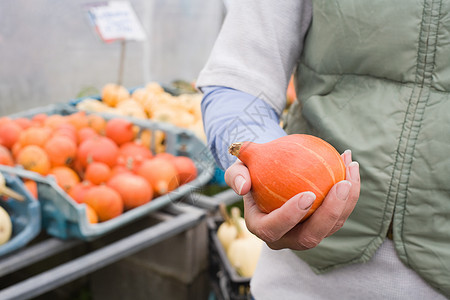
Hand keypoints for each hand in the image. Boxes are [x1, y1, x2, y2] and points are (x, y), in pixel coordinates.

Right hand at [224, 150, 359, 249]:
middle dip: (330, 214)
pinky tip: (349, 163)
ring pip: (331, 226)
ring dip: (347, 200)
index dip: (290, 217)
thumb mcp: (238, 168)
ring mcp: (306, 233)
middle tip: (342, 184)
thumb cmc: (252, 170)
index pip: (274, 229)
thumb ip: (235, 175)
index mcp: (261, 227)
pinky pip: (340, 212)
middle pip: (309, 237)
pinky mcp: (323, 224)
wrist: (269, 172)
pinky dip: (350, 190)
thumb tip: (243, 187)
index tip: (308, 195)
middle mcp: (285, 237)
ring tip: (350, 168)